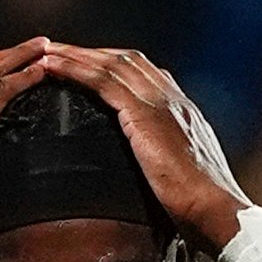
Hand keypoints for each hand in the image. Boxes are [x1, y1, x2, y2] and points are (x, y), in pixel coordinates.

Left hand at [41, 43, 248, 253]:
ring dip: (75, 55)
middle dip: (92, 53)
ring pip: (111, 64)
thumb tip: (157, 180)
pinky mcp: (144, 116)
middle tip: (59, 50)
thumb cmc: (203, 210)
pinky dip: (75, 70)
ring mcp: (160, 103)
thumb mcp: (185, 180)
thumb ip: (170, 167)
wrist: (216, 211)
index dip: (116, 66)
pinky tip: (51, 67)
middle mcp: (173, 99)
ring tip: (44, 51)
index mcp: (183, 112)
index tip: (92, 66)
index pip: (147, 75)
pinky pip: (103, 82)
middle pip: (126, 60)